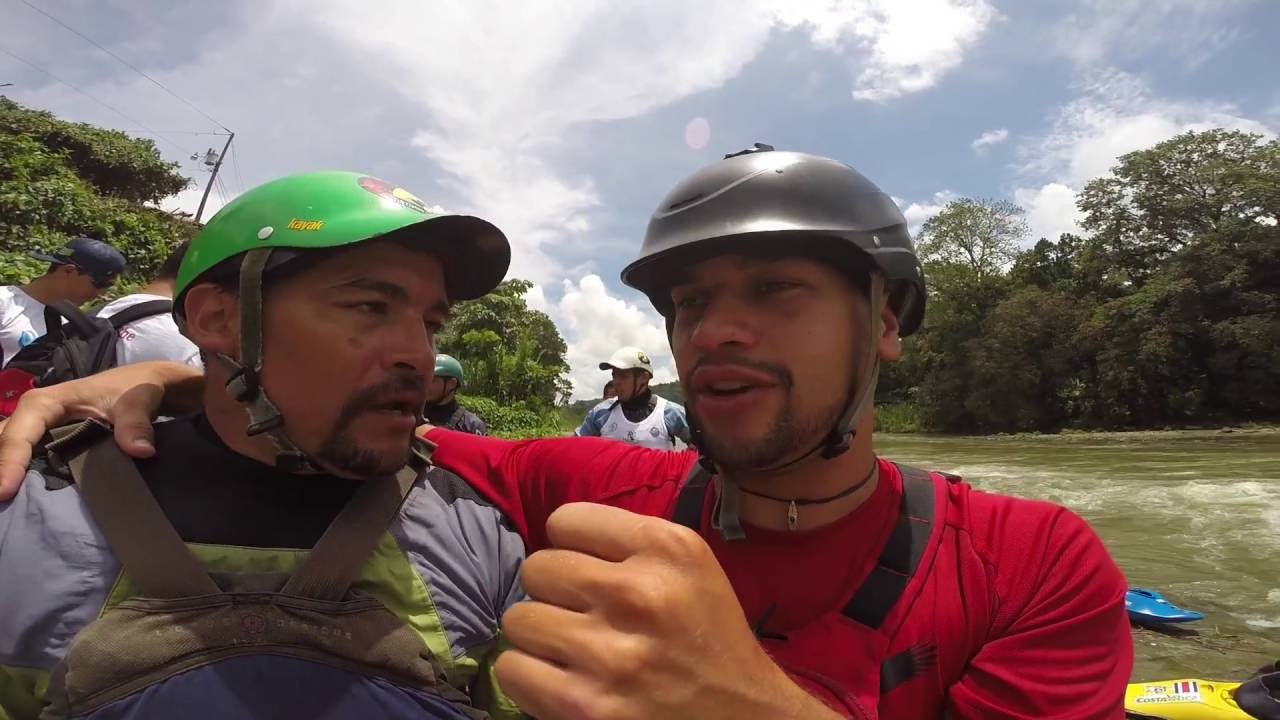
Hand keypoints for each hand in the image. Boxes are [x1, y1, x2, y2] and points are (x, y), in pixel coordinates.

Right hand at [0, 362, 202, 500]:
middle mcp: (32, 414)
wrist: (144, 386)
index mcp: (46, 403)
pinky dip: (13, 471)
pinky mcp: (43, 441)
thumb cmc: (134, 390)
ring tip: (5, 502)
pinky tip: (17, 496)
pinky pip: (20, 456)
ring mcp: (35, 429)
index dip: (9, 463)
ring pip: (6, 448)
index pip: (18, 435)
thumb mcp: (138, 403)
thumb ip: (136, 425)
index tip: (5, 492)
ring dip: (3, 470)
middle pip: (1, 442)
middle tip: (1, 502)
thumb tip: (140, 451)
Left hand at [495, 503, 839, 719]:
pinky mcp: (585, 707)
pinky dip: (529, 676)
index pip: (566, 520)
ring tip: (571, 649)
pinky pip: (513, 669)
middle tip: (580, 614)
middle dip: (554, 592)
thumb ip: (628, 545)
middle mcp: (638, 594)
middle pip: (537, 568)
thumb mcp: (689, 567)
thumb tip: (555, 540)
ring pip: (519, 619)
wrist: (744, 716)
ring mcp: (610, 655)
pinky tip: (561, 679)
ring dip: (539, 636)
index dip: (571, 547)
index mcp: (668, 550)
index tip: (588, 570)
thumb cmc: (709, 638)